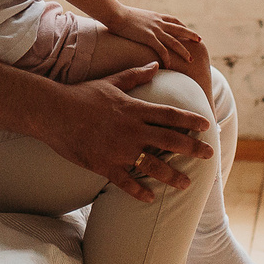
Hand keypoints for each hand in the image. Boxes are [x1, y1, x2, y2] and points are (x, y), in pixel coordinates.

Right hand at [37, 67, 211, 201]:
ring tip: (187, 183)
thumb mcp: (111, 82)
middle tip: (209, 155)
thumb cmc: (82, 95)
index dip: (191, 120)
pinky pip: (125, 182)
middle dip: (193, 148)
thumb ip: (135, 75)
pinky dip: (139, 191)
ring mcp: (119, 150)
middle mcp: (132, 131)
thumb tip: (155, 65)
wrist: (53, 112)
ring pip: (153, 166)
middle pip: (170, 141)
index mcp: (135, 110)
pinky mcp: (104, 165)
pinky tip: (151, 198)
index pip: (170, 115)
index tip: (207, 126)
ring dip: (172, 176)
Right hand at [103, 7, 208, 80]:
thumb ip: (140, 20)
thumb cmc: (119, 14)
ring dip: (184, 51)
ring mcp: (155, 30)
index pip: (174, 20)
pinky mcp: (149, 37)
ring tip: (191, 59)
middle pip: (180, 29)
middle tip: (200, 40)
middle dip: (191, 35)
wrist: (115, 13)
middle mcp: (158, 22)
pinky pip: (162, 49)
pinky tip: (170, 66)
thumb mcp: (134, 15)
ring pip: (174, 41)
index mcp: (156, 16)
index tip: (189, 31)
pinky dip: (167, 58)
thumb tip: (136, 24)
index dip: (183, 26)